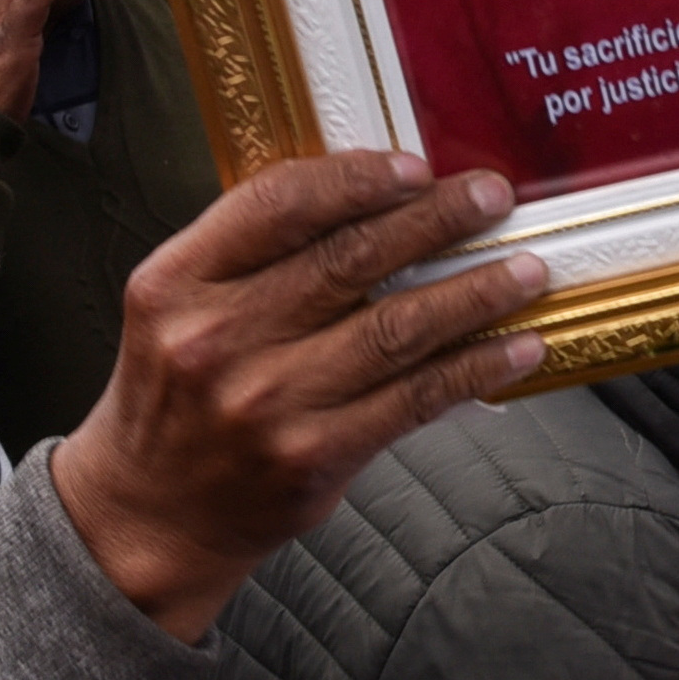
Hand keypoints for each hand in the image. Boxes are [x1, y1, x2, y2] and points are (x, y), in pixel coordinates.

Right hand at [50, 152, 550, 640]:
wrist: (151, 512)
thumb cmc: (178, 393)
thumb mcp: (179, 306)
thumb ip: (253, 253)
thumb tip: (375, 198)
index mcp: (176, 282)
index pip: (277, 204)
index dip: (356, 178)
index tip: (416, 166)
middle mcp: (217, 338)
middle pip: (348, 259)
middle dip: (435, 220)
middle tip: (492, 194)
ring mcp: (267, 401)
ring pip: (395, 329)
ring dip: (475, 294)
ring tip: (527, 269)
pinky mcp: (313, 456)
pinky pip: (414, 399)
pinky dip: (474, 368)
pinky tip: (517, 347)